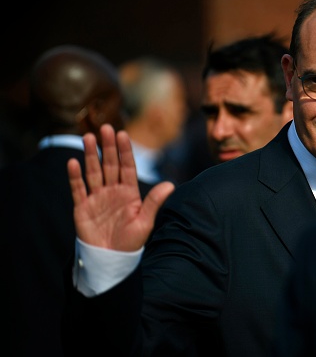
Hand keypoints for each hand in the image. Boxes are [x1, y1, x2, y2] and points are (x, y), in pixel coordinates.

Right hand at [68, 124, 174, 250]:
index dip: (125, 151)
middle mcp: (112, 191)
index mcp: (129, 192)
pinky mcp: (82, 207)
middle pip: (109, 164)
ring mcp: (97, 198)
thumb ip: (154, 202)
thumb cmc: (131, 242)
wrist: (112, 259)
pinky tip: (73, 162)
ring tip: (88, 137)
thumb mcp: (145, 221)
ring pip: (93, 172)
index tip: (123, 134)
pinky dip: (75, 176)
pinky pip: (78, 189)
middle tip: (105, 128)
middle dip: (107, 147)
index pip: (127, 167)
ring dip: (90, 155)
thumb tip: (170, 184)